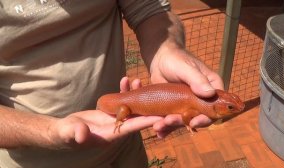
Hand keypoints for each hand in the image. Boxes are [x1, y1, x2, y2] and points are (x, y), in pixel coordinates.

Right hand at [47, 77, 162, 148]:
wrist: (63, 130)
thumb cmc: (66, 134)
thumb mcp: (70, 134)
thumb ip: (76, 134)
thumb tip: (82, 134)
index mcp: (111, 135)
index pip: (132, 127)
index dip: (146, 121)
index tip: (160, 114)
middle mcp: (116, 127)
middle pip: (135, 115)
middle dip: (145, 103)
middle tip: (153, 90)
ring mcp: (114, 119)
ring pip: (129, 106)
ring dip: (135, 94)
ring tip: (137, 80)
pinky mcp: (109, 112)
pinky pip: (120, 101)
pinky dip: (123, 91)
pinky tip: (125, 80)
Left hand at [150, 46, 223, 137]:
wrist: (160, 59)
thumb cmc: (176, 59)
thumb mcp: (185, 67)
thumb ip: (197, 79)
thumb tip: (210, 93)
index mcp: (212, 87)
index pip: (215, 107)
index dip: (206, 118)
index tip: (193, 122)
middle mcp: (204, 98)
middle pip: (198, 117)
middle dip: (183, 123)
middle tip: (167, 121)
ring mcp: (190, 104)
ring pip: (184, 120)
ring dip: (172, 126)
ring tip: (158, 127)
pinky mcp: (177, 107)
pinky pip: (174, 119)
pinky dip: (166, 126)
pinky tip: (159, 132)